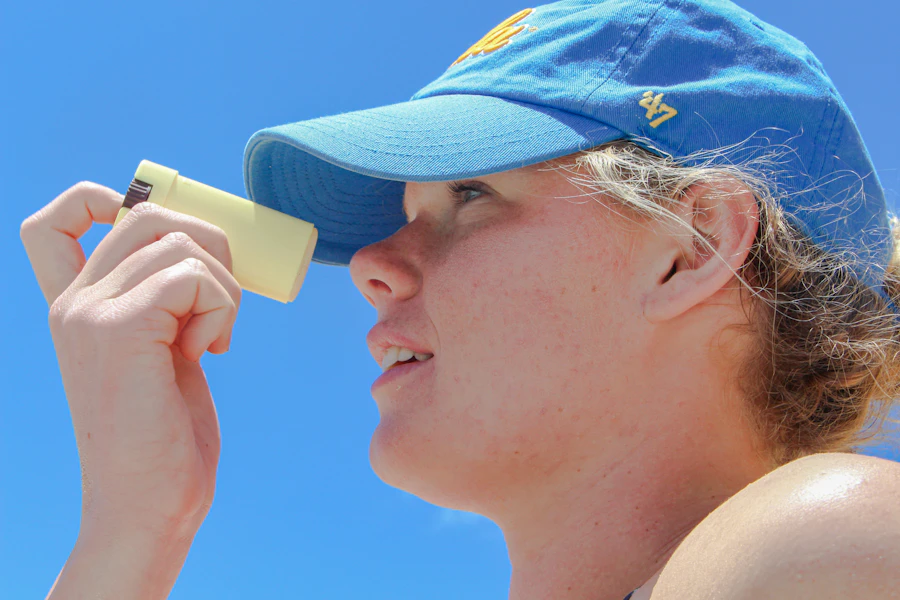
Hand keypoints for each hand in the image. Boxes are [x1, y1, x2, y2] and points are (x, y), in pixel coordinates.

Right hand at [21, 181, 240, 538]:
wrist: (150, 504)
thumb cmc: (165, 433)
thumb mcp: (163, 351)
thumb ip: (165, 303)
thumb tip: (210, 247)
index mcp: (78, 306)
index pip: (60, 221)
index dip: (108, 200)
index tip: (166, 239)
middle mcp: (74, 302)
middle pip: (147, 214)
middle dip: (208, 241)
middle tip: (224, 297)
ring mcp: (91, 313)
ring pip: (180, 242)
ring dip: (224, 285)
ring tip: (214, 337)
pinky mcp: (121, 330)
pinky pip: (193, 277)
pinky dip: (221, 306)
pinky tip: (210, 351)